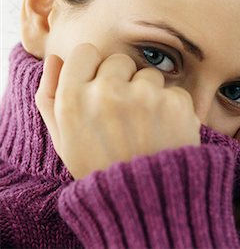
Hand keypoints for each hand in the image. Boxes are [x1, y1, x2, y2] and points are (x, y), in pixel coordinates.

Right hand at [35, 43, 200, 179]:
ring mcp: (143, 96)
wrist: (146, 203)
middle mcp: (106, 92)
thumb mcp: (63, 139)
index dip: (92, 68)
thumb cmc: (100, 167)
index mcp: (73, 99)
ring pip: (147, 74)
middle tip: (122, 114)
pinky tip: (164, 131)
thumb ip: (50, 96)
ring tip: (144, 126)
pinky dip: (171, 107)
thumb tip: (55, 59)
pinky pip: (172, 89)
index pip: (85, 52)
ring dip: (148, 93)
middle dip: (121, 80)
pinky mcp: (174, 102)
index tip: (98, 86)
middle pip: (118, 60)